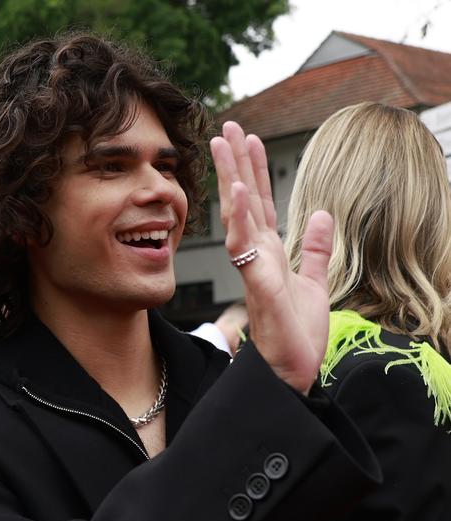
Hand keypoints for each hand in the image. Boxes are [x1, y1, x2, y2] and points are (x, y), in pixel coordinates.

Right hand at [210, 122, 332, 393]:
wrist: (294, 370)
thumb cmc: (298, 335)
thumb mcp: (315, 283)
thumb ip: (314, 249)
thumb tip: (319, 214)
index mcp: (270, 254)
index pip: (259, 204)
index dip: (253, 171)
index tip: (247, 140)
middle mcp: (258, 257)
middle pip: (244, 202)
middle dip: (235, 164)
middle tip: (225, 128)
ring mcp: (255, 269)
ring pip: (239, 216)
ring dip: (231, 179)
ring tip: (224, 144)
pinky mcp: (259, 285)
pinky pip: (245, 247)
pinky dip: (240, 218)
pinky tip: (236, 191)